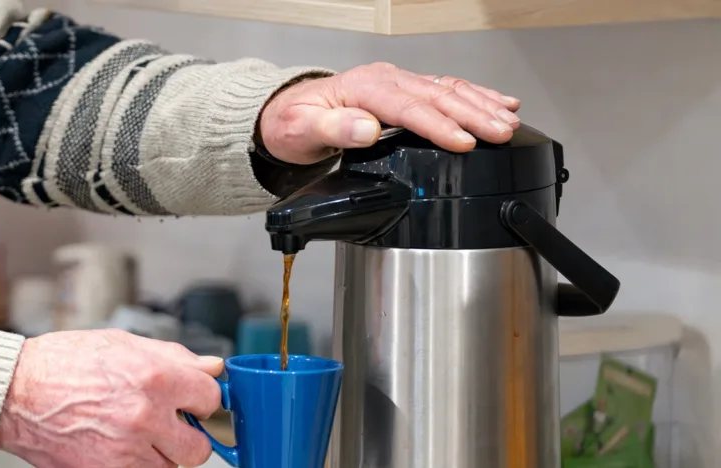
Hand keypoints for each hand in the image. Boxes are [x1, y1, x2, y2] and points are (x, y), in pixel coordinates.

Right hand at [0, 330, 224, 467]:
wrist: (14, 394)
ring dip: (160, 454)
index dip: (200, 398)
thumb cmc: (60, 363)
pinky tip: (117, 445)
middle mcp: (143, 418)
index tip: (191, 400)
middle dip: (187, 436)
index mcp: (153, 378)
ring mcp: (125, 452)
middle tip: (168, 424)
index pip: (210, 399)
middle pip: (199, 448)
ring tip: (134, 432)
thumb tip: (210, 366)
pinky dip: (136, 465)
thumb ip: (173, 356)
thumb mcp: (120, 343)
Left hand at [260, 62, 521, 163]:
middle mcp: (384, 81)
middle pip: (435, 95)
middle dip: (472, 114)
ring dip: (481, 104)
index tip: (462, 142)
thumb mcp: (301, 130)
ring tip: (509, 122)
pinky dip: (476, 95)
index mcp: (363, 88)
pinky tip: (500, 103)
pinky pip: (446, 89)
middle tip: (500, 133)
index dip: (437, 124)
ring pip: (447, 89)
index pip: (408, 107)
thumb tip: (367, 128)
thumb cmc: (293, 124)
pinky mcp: (405, 91)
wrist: (286, 115)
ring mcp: (397, 84)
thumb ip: (333, 128)